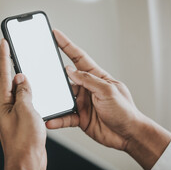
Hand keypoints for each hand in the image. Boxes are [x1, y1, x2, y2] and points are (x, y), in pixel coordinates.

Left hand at [0, 39, 46, 169]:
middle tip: (11, 49)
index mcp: (4, 104)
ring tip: (23, 64)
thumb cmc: (25, 142)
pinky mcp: (23, 121)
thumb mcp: (26, 111)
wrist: (28, 164)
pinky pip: (25, 102)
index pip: (3, 75)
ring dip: (20, 78)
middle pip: (7, 81)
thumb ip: (24, 93)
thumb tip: (21, 78)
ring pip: (17, 91)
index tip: (3, 42)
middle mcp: (6, 108)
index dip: (4, 57)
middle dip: (9, 64)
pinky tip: (35, 90)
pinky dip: (29, 93)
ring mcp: (14, 115)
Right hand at [46, 30, 170, 169]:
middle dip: (54, 75)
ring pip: (63, 98)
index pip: (79, 57)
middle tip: (41, 71)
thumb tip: (70, 70)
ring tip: (45, 100)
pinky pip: (65, 116)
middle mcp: (88, 88)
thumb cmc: (125, 111)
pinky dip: (57, 119)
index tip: (55, 34)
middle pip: (66, 79)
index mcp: (97, 77)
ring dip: (54, 100)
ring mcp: (83, 103)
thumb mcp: (107, 91)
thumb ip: (88, 80)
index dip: (66, 45)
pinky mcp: (80, 118)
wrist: (128, 135)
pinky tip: (51, 120)